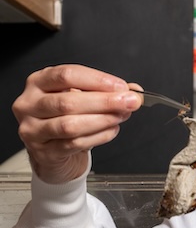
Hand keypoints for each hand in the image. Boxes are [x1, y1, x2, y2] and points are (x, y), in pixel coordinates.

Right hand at [12, 65, 142, 183]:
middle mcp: (29, 104)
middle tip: (129, 102)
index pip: (67, 75)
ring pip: (70, 125)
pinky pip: (74, 144)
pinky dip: (98, 136)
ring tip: (121, 116)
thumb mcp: (83, 97)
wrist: (52, 151)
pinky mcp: (42, 152)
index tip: (121, 86)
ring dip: (102, 120)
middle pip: (69, 102)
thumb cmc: (66, 117)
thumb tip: (133, 90)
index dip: (98, 80)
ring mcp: (32, 129)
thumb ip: (107, 91)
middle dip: (105, 102)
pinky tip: (111, 130)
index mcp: (39, 82)